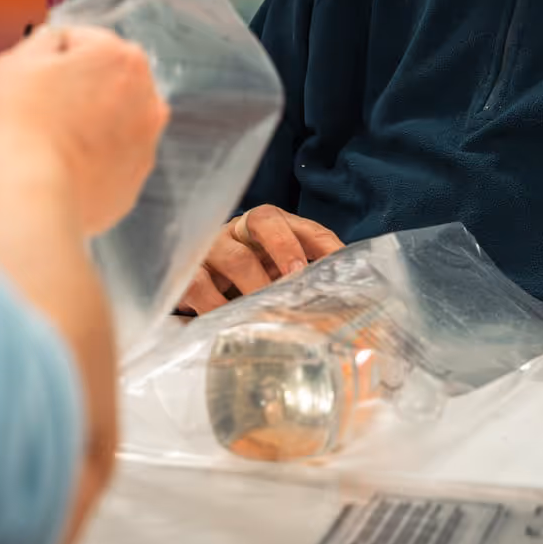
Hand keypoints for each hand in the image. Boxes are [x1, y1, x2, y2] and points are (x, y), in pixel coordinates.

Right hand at [0, 24, 168, 236]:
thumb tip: (54, 42)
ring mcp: (144, 144)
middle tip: (40, 110)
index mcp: (121, 58)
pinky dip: (91, 162)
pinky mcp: (133, 183)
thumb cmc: (20, 129)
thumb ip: (45, 40)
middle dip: (78, 90)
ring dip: (89, 126)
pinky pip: (111, 162)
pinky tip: (61, 166)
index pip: (83, 42)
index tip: (36, 77)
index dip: (51, 59)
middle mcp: (146, 99)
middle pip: (105, 81)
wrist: (25, 196)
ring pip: (112, 123)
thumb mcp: (16, 60)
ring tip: (50, 142)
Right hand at [176, 206, 344, 315]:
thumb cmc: (250, 279)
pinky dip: (215, 305)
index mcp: (272, 227)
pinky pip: (199, 284)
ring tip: (267, 309)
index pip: (306, 227)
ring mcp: (213, 248)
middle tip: (296, 278)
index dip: (324, 245)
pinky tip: (229, 322)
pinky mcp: (189, 273)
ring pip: (235, 256)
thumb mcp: (280, 276)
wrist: (198, 286)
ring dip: (254, 284)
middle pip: (265, 221)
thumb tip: (353, 305)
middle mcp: (242, 229)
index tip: (338, 266)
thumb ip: (310, 283)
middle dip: (285, 248)